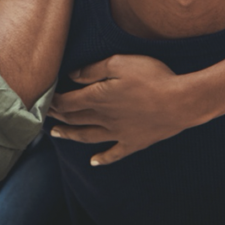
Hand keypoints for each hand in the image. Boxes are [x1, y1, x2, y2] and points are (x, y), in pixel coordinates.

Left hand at [48, 55, 206, 165]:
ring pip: (86, 136)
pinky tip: (93, 162)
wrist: (180, 102)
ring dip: (69, 135)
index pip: (67, 102)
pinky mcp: (133, 142)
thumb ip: (94, 70)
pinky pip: (113, 154)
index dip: (54, 100)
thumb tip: (73, 76)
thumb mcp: (120, 63)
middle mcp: (104, 118)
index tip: (44, 98)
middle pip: (74, 119)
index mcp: (98, 98)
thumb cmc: (152, 77)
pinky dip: (101, 159)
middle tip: (44, 114)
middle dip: (57, 116)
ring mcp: (118, 133)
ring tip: (55, 134)